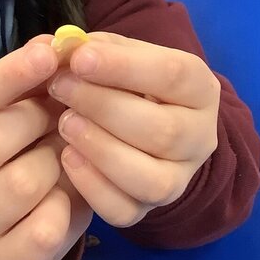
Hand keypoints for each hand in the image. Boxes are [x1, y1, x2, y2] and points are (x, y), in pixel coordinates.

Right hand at [0, 36, 90, 259]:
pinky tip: (64, 193)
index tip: (50, 54)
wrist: (4, 223)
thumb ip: (24, 79)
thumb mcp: (6, 111)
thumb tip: (53, 45)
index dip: (7, 75)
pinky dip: (67, 205)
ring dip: (56, 161)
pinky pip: (45, 229)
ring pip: (21, 185)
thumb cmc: (8, 151)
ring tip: (63, 153)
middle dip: (32, 121)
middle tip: (59, 113)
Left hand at [46, 32, 220, 227]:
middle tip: (60, 87)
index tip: (79, 58)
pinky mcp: (148, 209)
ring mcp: (178, 179)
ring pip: (151, 180)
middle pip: (162, 130)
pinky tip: (67, 157)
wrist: (139, 123)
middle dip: (103, 106)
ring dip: (100, 148)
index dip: (123, 66)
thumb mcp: (116, 55)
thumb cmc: (124, 82)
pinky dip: (92, 186)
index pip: (173, 75)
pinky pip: (125, 211)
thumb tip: (58, 47)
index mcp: (200, 89)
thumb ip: (91, 48)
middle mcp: (200, 138)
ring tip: (65, 123)